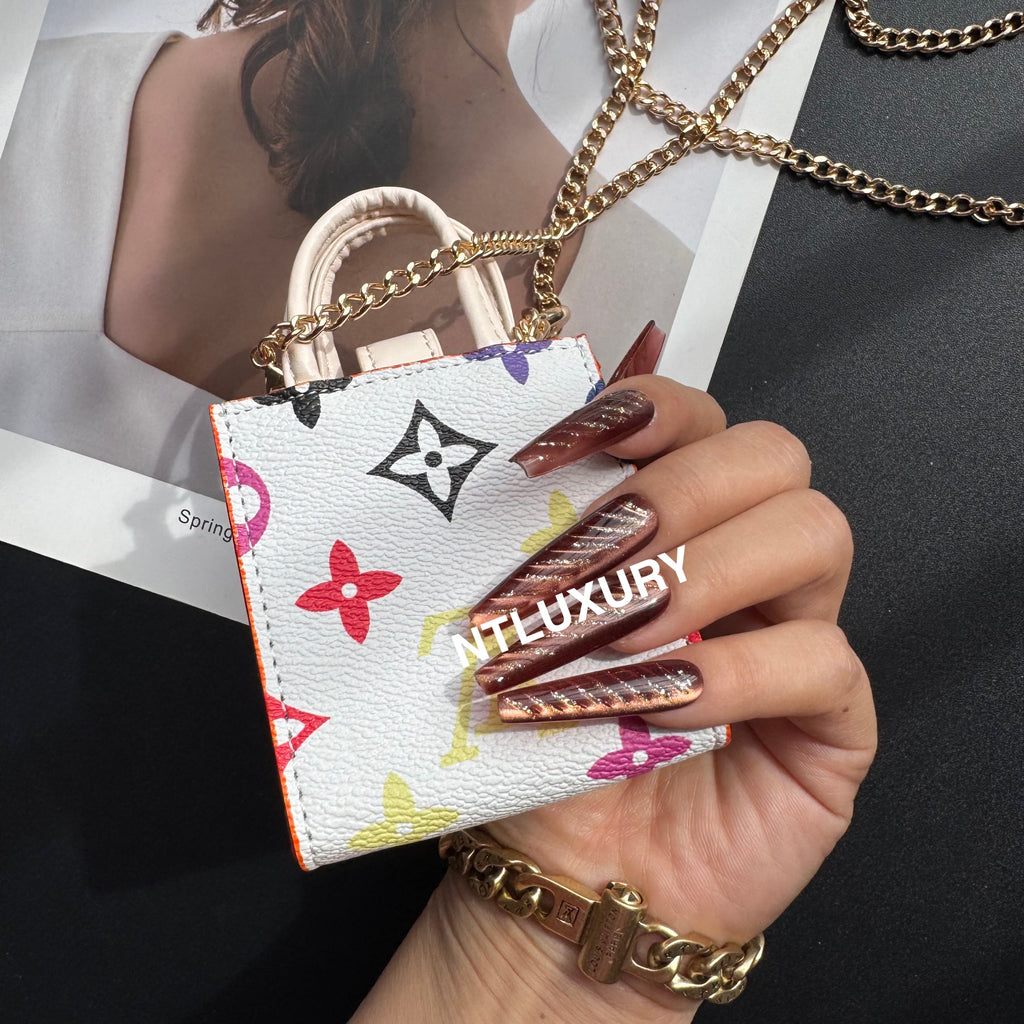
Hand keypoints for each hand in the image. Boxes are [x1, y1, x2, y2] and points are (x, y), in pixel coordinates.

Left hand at [476, 373, 875, 1016]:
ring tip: (600, 641)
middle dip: (663, 499)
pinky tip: (647, 709)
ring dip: (692, 579)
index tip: (543, 457)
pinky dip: (724, 674)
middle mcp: (749, 555)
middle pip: (766, 456)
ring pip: (810, 533)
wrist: (564, 866)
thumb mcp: (524, 626)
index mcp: (679, 515)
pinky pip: (819, 657)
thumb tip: (521, 465)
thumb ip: (539, 540)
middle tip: (568, 578)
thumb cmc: (540, 738)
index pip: (694, 413)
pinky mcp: (834, 713)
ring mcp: (803, 626)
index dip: (637, 411)